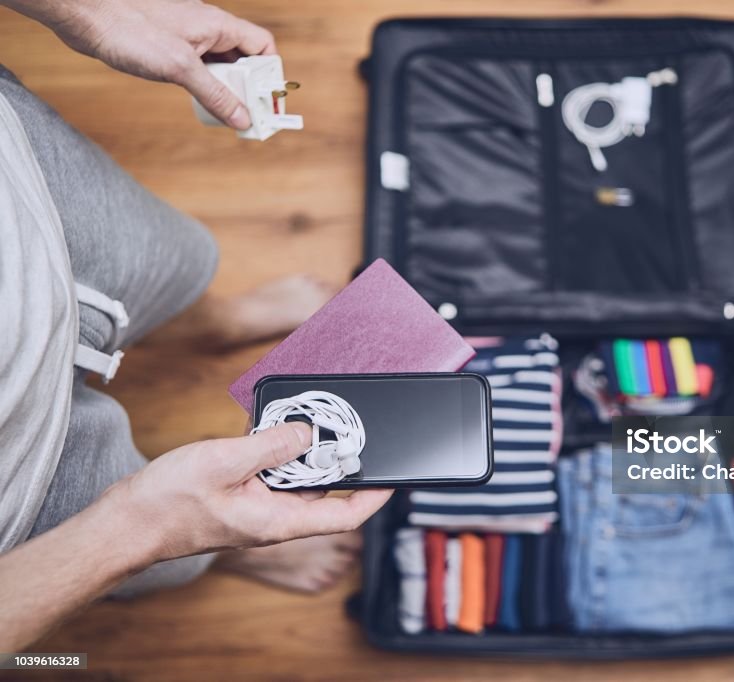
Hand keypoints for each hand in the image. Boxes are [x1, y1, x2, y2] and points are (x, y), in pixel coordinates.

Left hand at [8, 0, 275, 128]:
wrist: (85, 13)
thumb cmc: (131, 29)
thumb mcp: (181, 68)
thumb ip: (216, 95)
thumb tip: (243, 119)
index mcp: (218, 25)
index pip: (262, 47)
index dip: (271, 74)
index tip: (268, 101)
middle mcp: (207, 29)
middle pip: (244, 60)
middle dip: (249, 88)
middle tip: (248, 116)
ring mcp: (188, 37)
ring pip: (221, 66)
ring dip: (227, 90)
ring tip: (226, 114)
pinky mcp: (169, 47)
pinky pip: (200, 69)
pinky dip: (206, 87)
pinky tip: (200, 102)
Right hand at [105, 422, 391, 562]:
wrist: (127, 521)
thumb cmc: (168, 502)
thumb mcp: (225, 463)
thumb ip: (271, 446)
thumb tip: (308, 432)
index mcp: (279, 521)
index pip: (343, 515)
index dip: (373, 496)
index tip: (393, 475)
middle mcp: (276, 517)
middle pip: (325, 490)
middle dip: (339, 458)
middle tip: (347, 424)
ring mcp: (260, 507)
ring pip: (299, 477)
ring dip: (307, 450)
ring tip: (310, 418)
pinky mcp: (245, 495)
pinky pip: (275, 472)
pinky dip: (281, 449)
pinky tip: (274, 426)